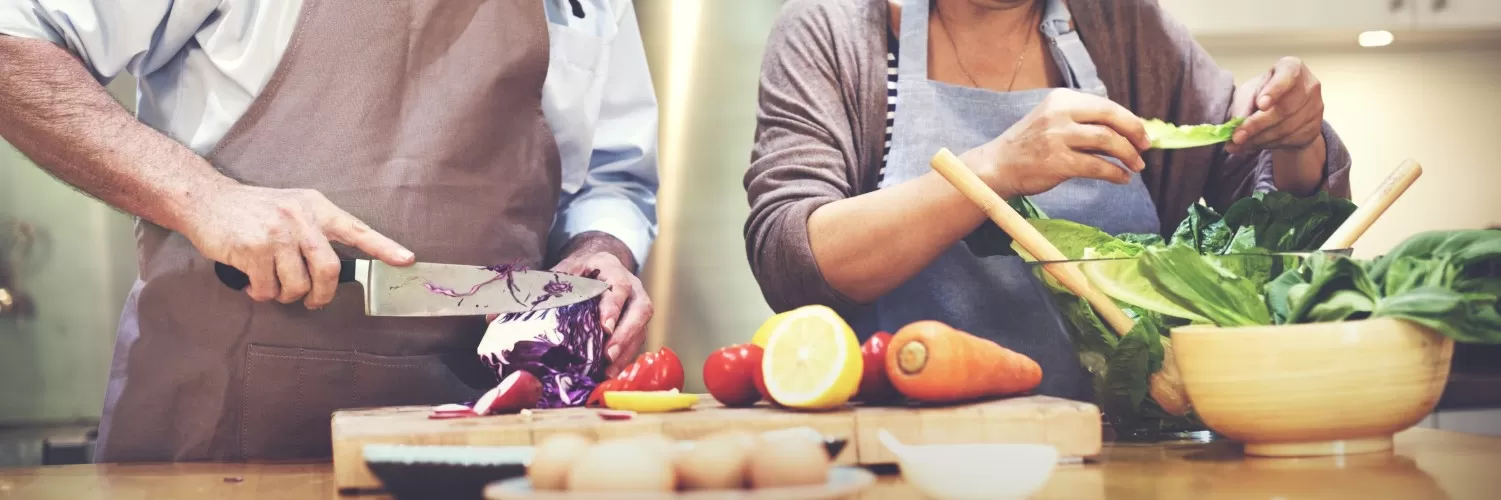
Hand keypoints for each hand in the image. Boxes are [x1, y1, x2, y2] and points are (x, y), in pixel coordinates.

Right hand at [182, 184, 413, 308]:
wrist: (206, 199)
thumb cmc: (253, 209)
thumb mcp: (292, 205)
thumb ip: (315, 229)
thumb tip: (334, 268)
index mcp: (315, 207)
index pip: (356, 228)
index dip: (383, 246)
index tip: (406, 259)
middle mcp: (300, 218)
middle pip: (329, 270)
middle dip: (322, 295)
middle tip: (312, 302)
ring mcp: (276, 233)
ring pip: (298, 285)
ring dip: (286, 295)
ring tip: (273, 284)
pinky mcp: (253, 249)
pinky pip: (269, 289)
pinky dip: (262, 293)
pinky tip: (253, 282)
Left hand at [486, 233, 651, 376]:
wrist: (603, 264)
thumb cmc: (581, 270)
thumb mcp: (562, 271)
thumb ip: (535, 290)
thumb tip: (493, 317)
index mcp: (613, 272)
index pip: (619, 288)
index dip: (614, 307)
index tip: (605, 326)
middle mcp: (633, 289)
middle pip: (640, 312)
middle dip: (625, 335)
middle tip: (607, 356)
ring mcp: (638, 309)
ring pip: (641, 331)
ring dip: (626, 353)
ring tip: (608, 372)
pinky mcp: (637, 326)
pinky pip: (636, 344)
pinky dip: (625, 360)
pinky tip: (609, 375)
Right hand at [967, 89, 1149, 198]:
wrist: (998, 166)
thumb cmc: (1029, 145)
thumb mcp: (1052, 121)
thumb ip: (1082, 121)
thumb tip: (1125, 131)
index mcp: (1061, 99)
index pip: (1105, 105)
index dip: (1129, 119)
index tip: (1142, 133)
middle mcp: (1059, 114)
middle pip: (1110, 117)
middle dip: (1134, 132)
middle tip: (1145, 147)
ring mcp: (1058, 137)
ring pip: (1107, 141)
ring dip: (1128, 154)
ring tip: (1137, 166)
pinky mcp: (1058, 162)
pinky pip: (1097, 166)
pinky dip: (1115, 173)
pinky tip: (1122, 178)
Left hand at [1227, 56, 1323, 153]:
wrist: (1282, 111)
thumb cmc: (1263, 94)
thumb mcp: (1250, 92)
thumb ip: (1243, 105)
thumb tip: (1236, 126)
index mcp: (1292, 68)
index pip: (1287, 76)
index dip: (1274, 91)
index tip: (1260, 105)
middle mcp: (1309, 85)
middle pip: (1285, 108)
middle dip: (1257, 125)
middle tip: (1237, 136)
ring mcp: (1316, 107)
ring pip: (1286, 128)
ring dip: (1260, 138)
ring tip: (1241, 142)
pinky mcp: (1315, 127)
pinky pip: (1291, 139)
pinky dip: (1269, 144)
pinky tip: (1256, 143)